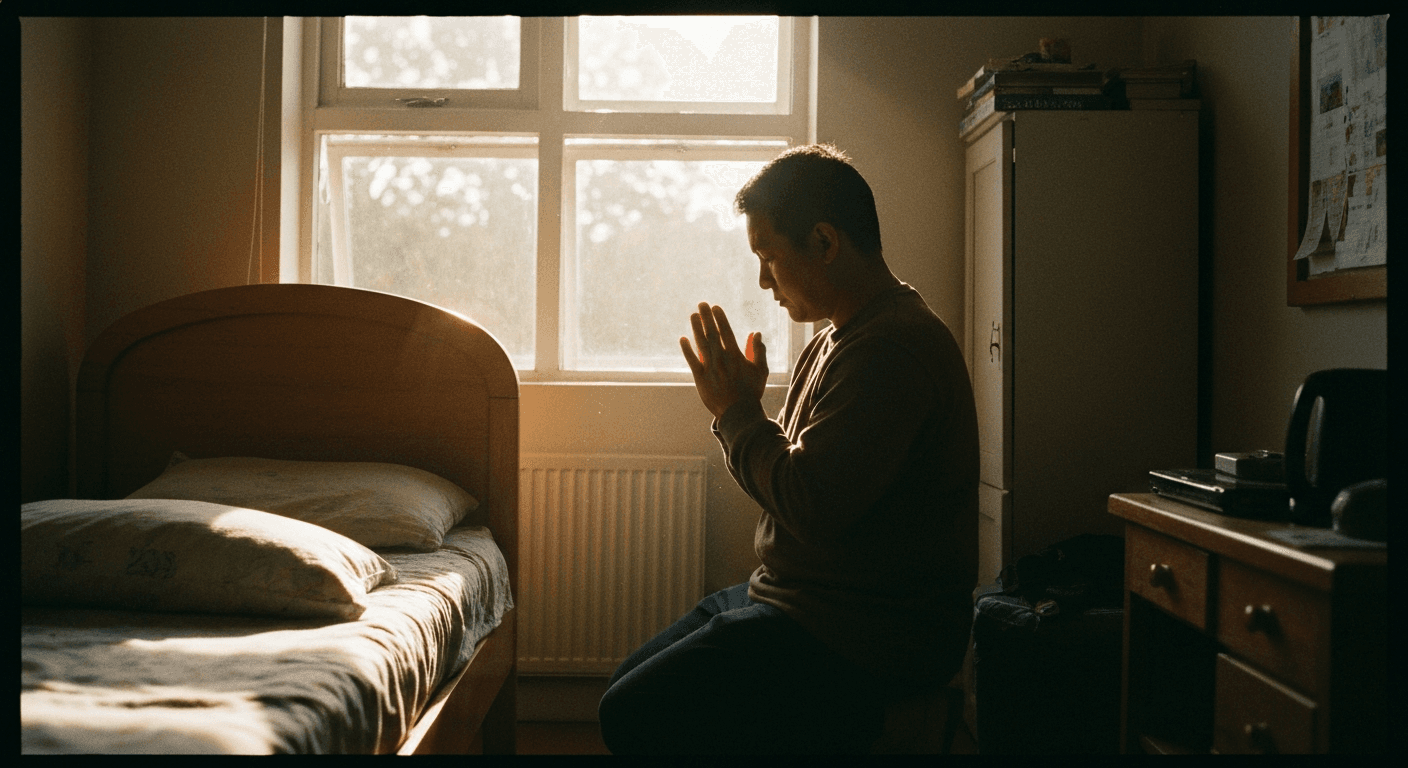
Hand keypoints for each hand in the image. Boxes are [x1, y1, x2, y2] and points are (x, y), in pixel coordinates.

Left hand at [680, 303, 768, 417]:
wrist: (738, 413)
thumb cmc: (751, 392)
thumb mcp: (761, 371)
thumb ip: (759, 351)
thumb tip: (756, 333)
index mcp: (736, 356)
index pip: (726, 332)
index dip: (720, 318)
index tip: (715, 307)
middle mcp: (722, 359)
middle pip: (712, 333)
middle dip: (707, 317)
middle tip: (702, 304)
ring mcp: (710, 368)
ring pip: (701, 343)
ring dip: (696, 328)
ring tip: (693, 315)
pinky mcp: (700, 378)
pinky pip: (692, 360)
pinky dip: (687, 349)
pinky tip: (683, 338)